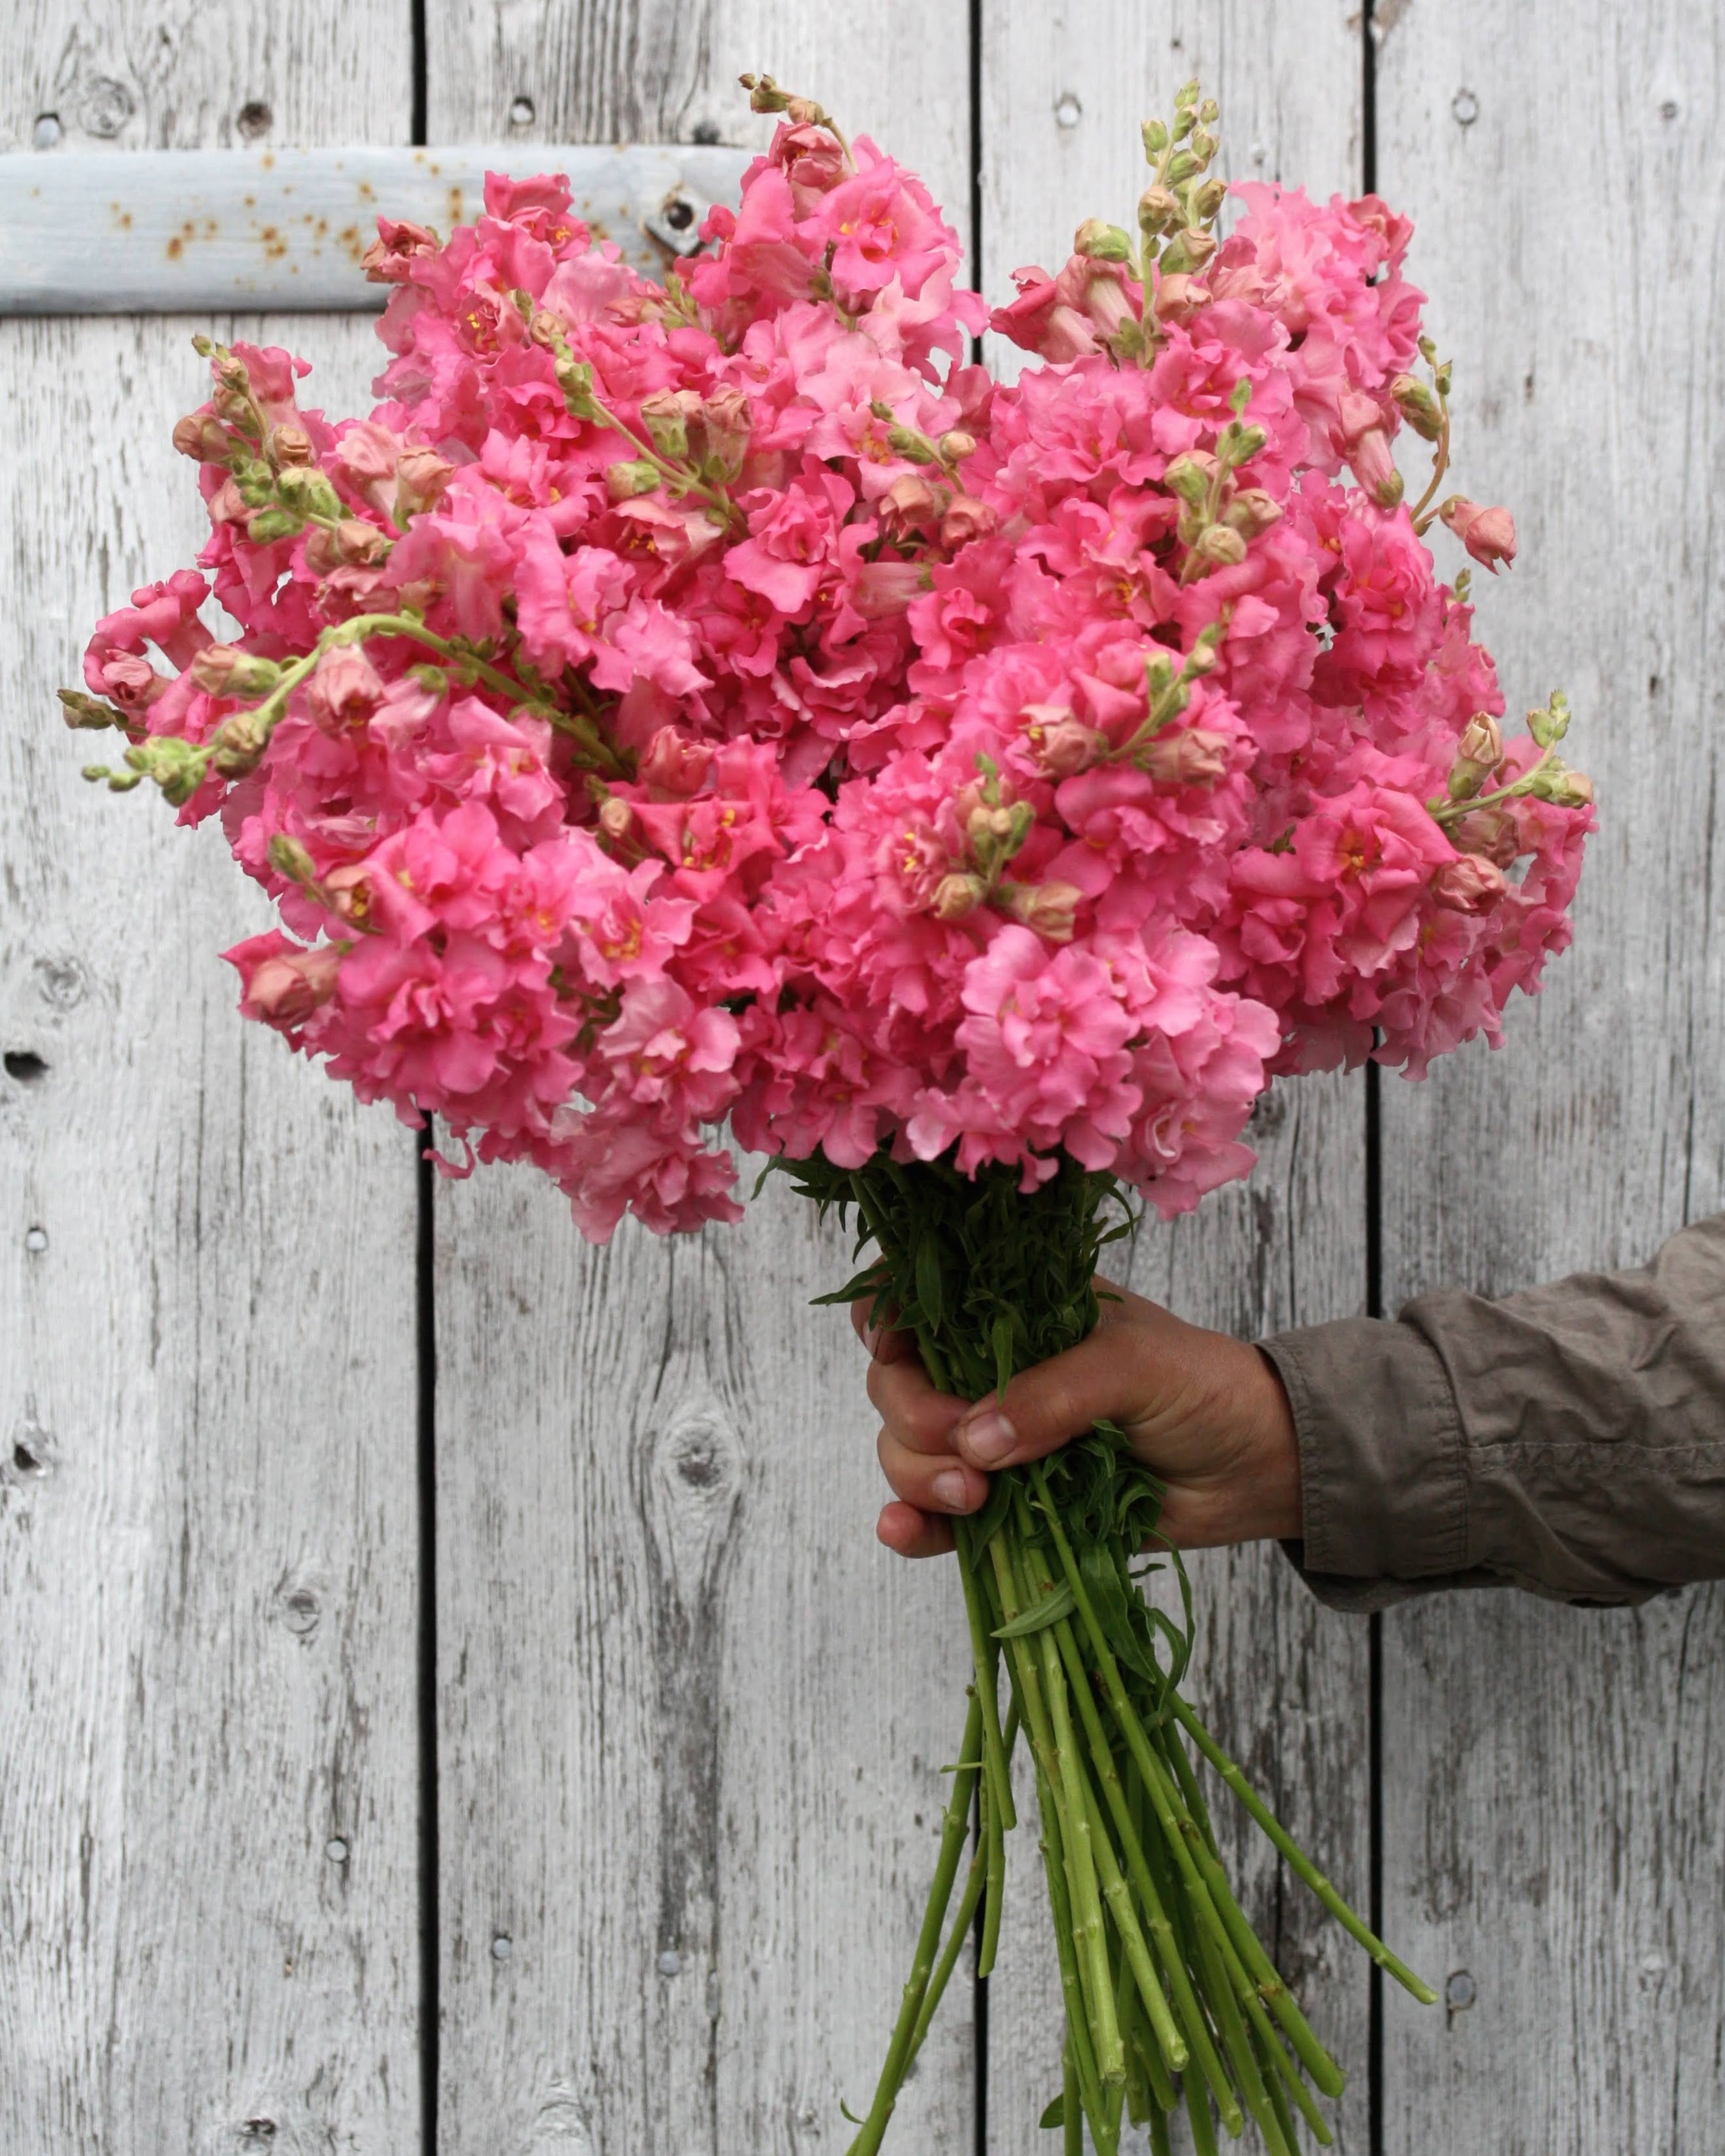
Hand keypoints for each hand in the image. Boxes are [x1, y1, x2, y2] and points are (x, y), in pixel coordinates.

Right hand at [853, 1278, 1301, 1557]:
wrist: (1258, 1469)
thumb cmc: (1204, 1389)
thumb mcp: (1134, 1367)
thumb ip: (1053, 1395)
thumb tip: (973, 1441)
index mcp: (1017, 1313)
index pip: (922, 1296)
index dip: (889, 1316)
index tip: (896, 1350)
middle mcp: (992, 1372)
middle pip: (898, 1382)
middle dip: (913, 1419)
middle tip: (967, 1458)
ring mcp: (997, 1441)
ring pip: (907, 1451)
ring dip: (917, 1476)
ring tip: (974, 1501)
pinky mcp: (1009, 1506)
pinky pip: (937, 1517)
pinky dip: (912, 1525)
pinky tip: (904, 1530)